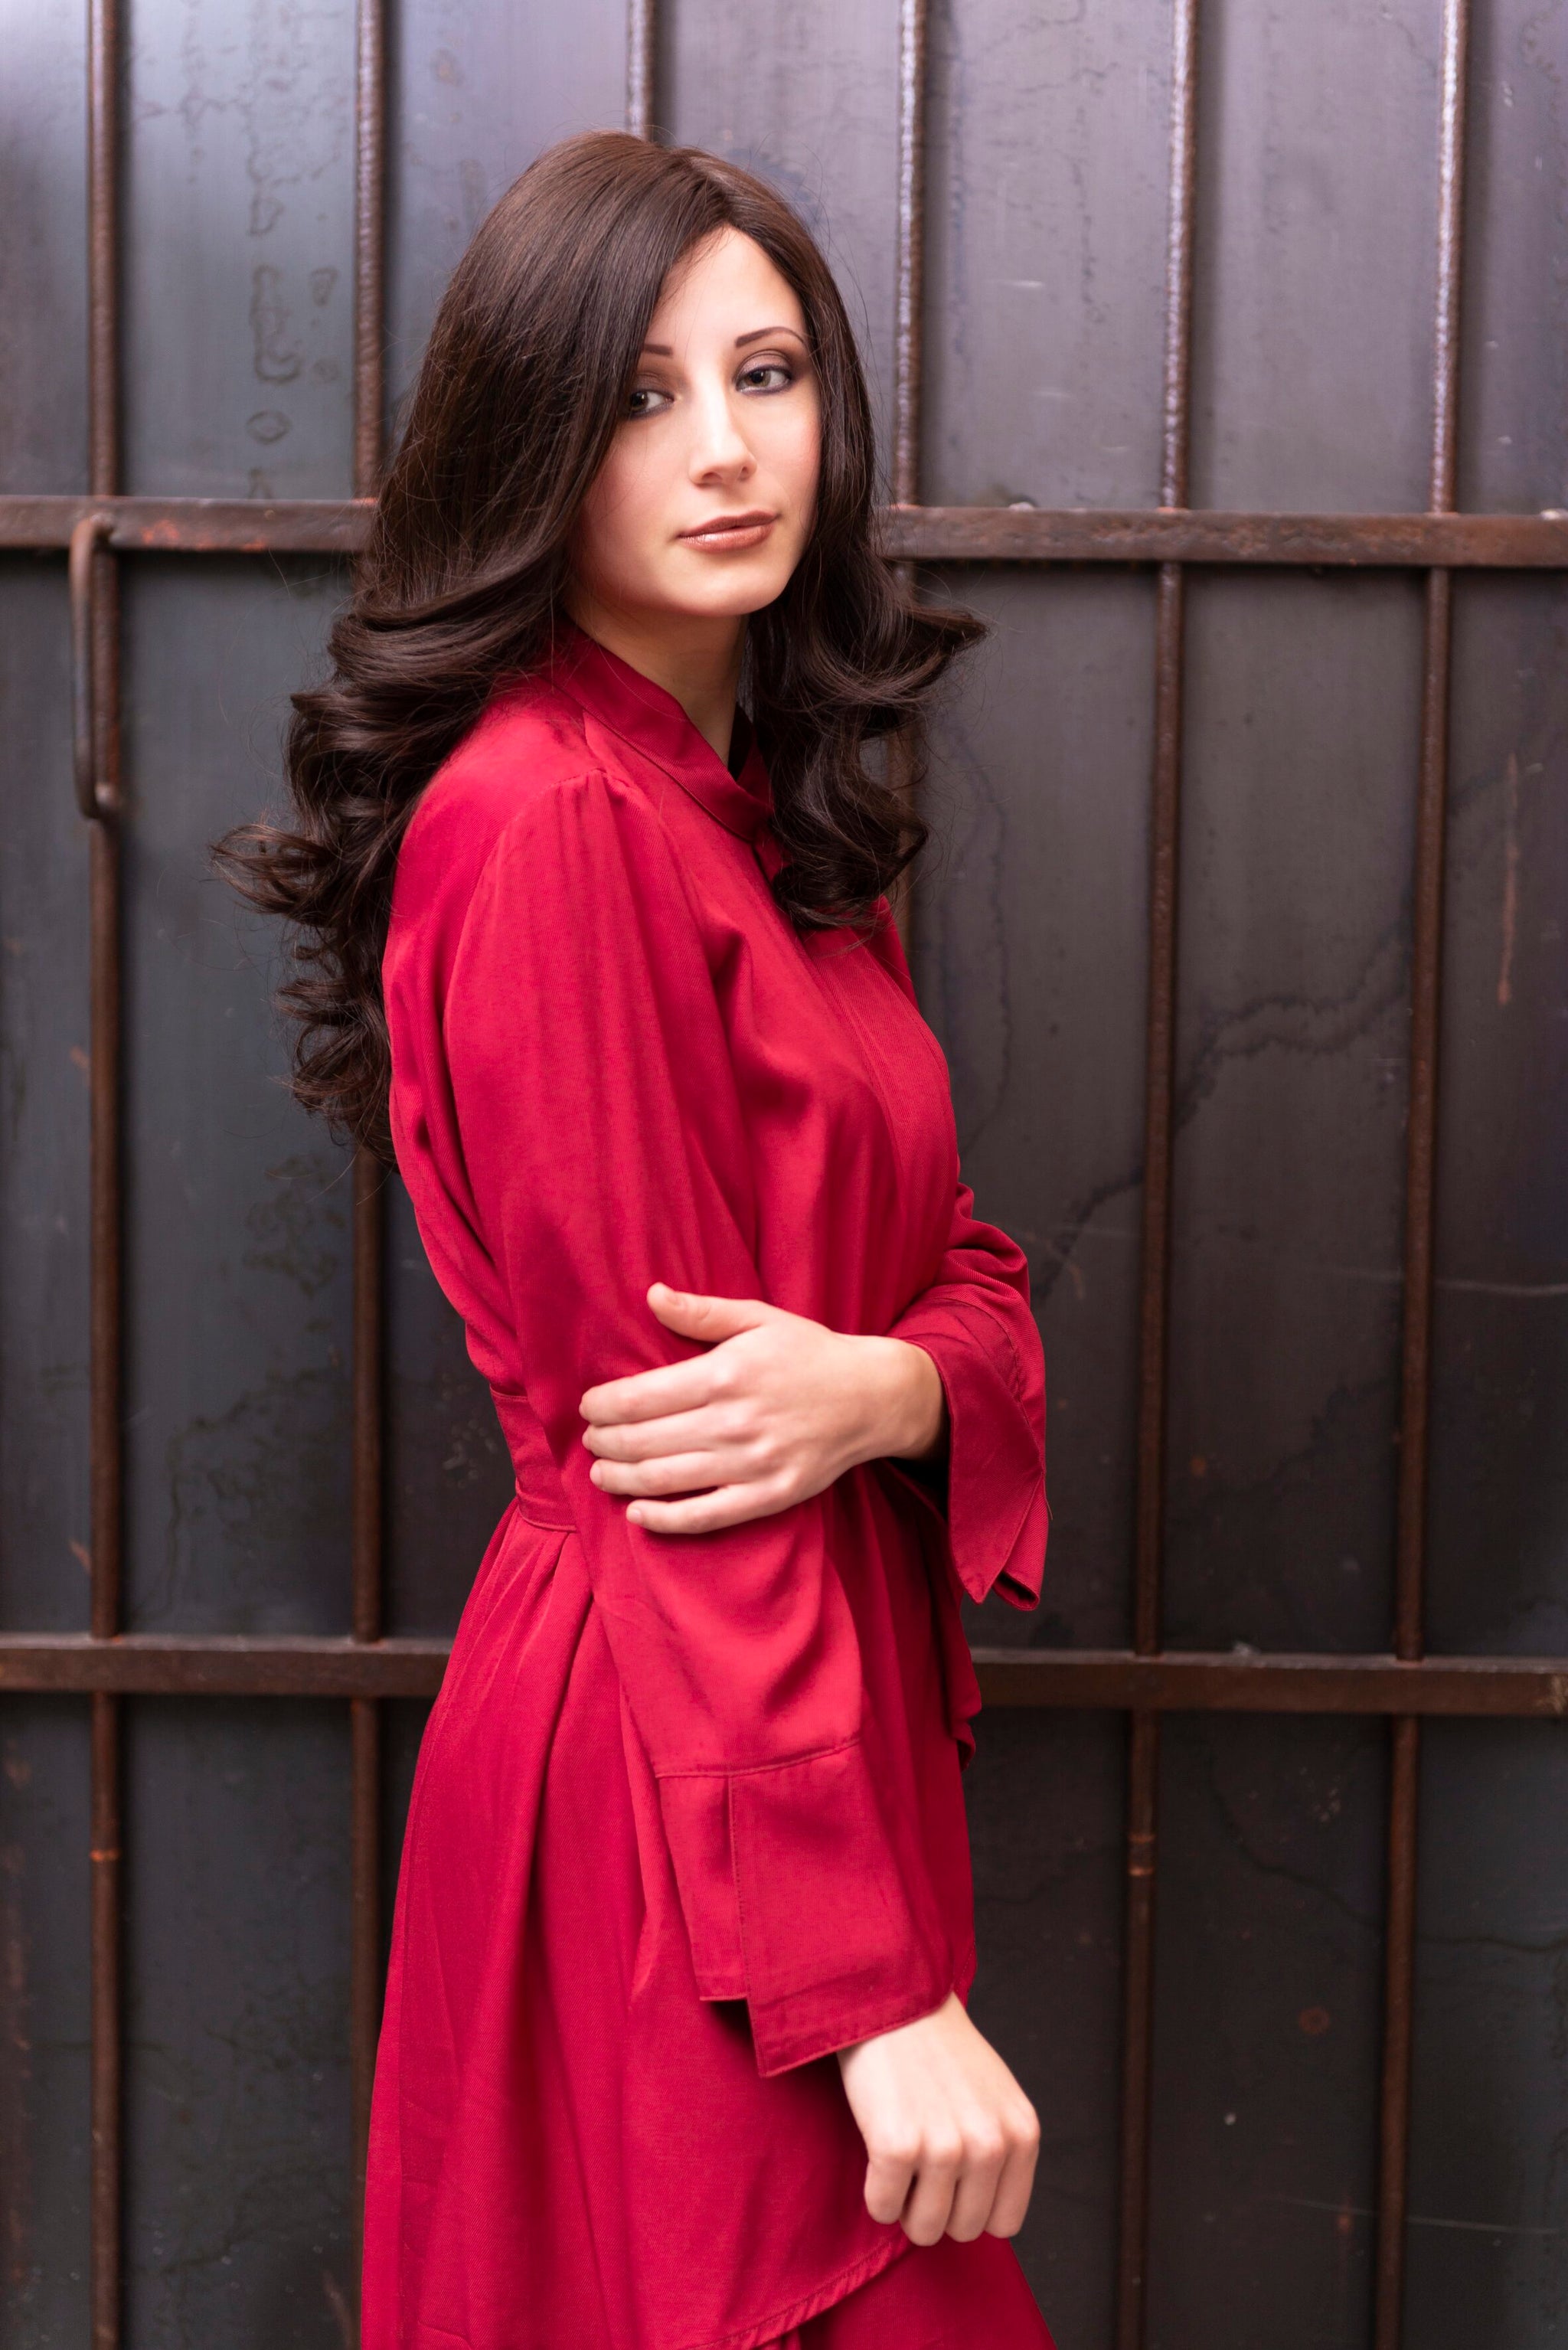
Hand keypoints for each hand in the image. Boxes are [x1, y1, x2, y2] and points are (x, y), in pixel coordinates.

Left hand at [578, 1283, 946, 1534]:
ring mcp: (752, 1463)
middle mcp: (734, 1421)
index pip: (641, 1397)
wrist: (873, 1396)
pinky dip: (664, 1519)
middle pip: (645, 1441)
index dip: (604, 1406)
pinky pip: (706, 1516)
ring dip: (622, 1479)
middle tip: (590, 1440)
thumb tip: (652, 1294)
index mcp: (725, 1373)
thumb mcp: (759, 1318)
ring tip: (601, 1473)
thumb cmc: (810, 1353)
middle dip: (605, 1442)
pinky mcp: (769, 1495)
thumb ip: (702, 1312)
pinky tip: (638, 1512)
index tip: (588, 1407)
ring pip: (666, 1480)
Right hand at [836, 1993, 1038, 2244]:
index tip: (951, 2179)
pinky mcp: (897, 2146)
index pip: (1004, 2222)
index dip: (971, 2206)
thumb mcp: (996, 2096)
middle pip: (964, 2230)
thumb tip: (989, 2216)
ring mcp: (945, 2147)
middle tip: (919, 2161)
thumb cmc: (939, 2049)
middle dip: (936, 2206)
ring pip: (924, 2229)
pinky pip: (882, 2209)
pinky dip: (875, 2192)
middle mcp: (990, 2144)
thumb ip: (1002, 2148)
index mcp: (1022, 2134)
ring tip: (900, 2158)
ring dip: (904, 2204)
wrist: (894, 1997)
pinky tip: (877, 2149)